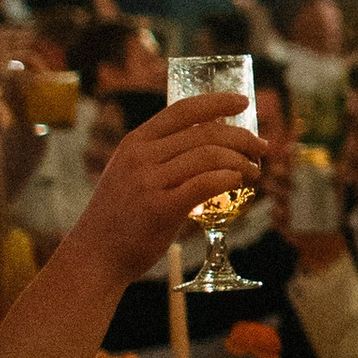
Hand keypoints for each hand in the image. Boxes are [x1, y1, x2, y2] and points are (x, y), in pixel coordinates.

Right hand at [70, 92, 266, 279]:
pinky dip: (228, 178)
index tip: (244, 102)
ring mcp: (149, 182)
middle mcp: (140, 157)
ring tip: (254, 170)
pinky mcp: (160, 209)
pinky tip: (238, 182)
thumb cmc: (121, 216)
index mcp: (135, 142)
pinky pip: (205, 184)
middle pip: (204, 133)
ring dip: (241, 160)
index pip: (182, 110)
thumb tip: (211, 140)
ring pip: (209, 155)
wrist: (95, 255)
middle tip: (261, 147)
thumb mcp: (129, 172)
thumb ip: (159, 155)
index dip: (217, 102)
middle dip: (241, 137)